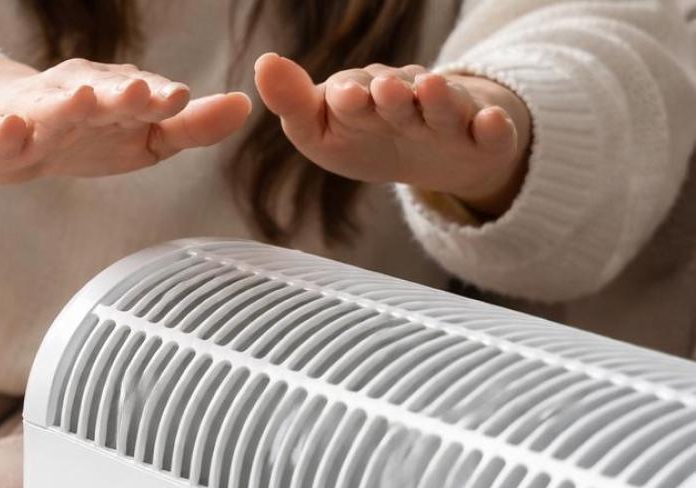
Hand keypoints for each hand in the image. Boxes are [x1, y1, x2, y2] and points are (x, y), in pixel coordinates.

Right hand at [0, 52, 252, 189]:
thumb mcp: (143, 135)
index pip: (140, 94)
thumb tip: (244, 105)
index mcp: (114, 94)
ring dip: (66, 103)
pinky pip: (0, 133)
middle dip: (116, 92)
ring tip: (81, 102)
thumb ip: (190, 125)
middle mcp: (76, 92)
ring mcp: (34, 112)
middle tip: (136, 93)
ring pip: (51, 106)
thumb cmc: (86, 133)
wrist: (9, 130)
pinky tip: (11, 128)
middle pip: (98, 92)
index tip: (177, 98)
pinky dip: (5, 131)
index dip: (157, 97)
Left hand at [254, 53, 531, 216]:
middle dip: (392, 94)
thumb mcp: (322, 130)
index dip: (349, 96)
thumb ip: (294, 104)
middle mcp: (408, 103)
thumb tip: (263, 62)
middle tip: (383, 90)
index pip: (354, 95)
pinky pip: (493, 133)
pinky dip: (494, 127)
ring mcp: (448, 120)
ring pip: (444, 107)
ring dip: (438, 98)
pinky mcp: (483, 140)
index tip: (343, 96)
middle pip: (400, 96)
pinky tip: (488, 123)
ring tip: (430, 88)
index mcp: (366, 99)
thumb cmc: (368, 137)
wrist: (434, 154)